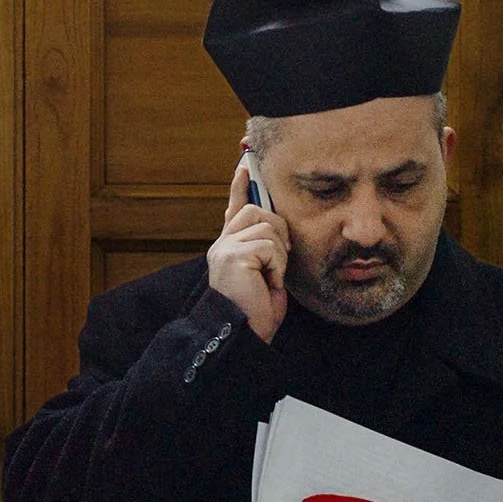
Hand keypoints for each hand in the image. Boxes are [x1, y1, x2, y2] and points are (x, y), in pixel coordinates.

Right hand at [208, 156, 289, 342]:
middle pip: (258, 211)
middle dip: (278, 233)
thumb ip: (266, 249)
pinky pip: (270, 247)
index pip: (233, 209)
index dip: (240, 187)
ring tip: (270, 279)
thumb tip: (279, 228)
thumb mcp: (265, 274)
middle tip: (278, 263)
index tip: (244, 167)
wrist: (243, 335)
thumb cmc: (256, 311)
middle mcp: (222, 244)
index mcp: (228, 248)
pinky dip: (277, 267)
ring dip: (280, 256)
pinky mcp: (233, 255)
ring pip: (268, 228)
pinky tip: (268, 284)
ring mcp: (225, 248)